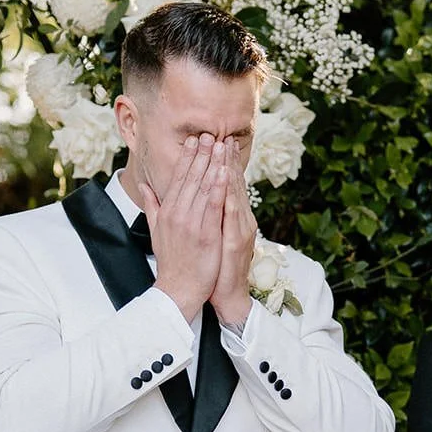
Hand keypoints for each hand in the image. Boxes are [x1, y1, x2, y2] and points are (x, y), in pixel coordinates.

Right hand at [142, 134, 226, 321]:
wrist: (177, 289)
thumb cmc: (171, 262)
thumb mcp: (155, 230)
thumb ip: (152, 206)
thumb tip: (144, 186)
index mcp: (166, 211)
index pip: (178, 178)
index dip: (187, 158)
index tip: (194, 140)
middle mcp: (177, 213)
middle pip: (191, 177)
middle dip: (201, 154)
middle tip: (210, 133)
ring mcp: (191, 223)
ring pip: (203, 187)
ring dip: (212, 163)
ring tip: (219, 144)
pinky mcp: (205, 233)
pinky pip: (213, 205)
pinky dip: (218, 187)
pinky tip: (224, 171)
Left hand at [209, 139, 257, 325]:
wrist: (226, 295)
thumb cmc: (214, 267)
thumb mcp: (208, 237)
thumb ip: (202, 215)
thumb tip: (191, 198)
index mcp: (230, 218)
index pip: (226, 186)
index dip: (222, 163)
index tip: (216, 141)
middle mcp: (239, 221)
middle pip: (233, 185)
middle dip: (227, 160)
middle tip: (224, 136)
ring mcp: (240, 230)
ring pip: (234, 195)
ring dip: (230, 171)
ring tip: (225, 150)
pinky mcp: (236, 242)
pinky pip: (232, 215)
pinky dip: (229, 196)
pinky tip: (225, 181)